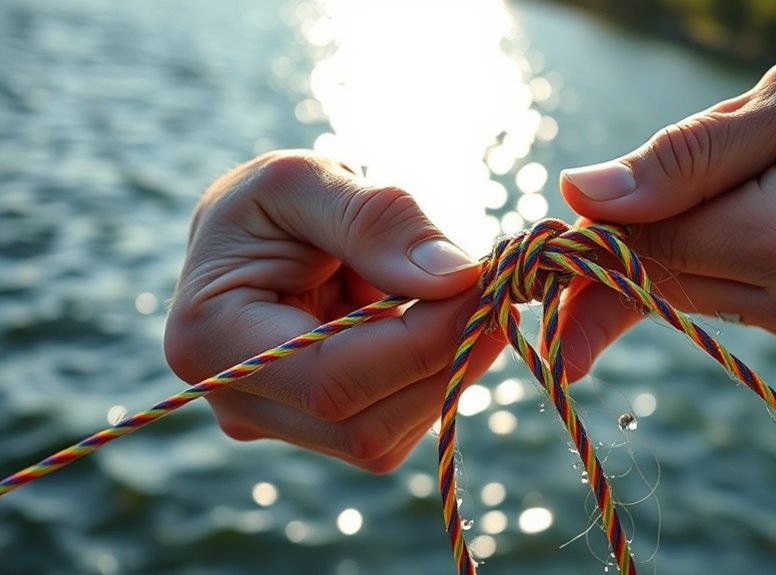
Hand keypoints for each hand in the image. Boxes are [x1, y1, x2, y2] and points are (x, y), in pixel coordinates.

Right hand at [164, 150, 504, 471]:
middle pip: (367, 426)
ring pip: (389, 436)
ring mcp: (279, 424)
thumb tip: (455, 278)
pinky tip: (445, 322)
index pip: (334, 380)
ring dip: (448, 370)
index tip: (485, 284)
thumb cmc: (268, 199)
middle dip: (447, 361)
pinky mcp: (320, 427)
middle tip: (497, 292)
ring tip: (471, 298)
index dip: (424, 341)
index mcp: (213, 341)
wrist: (255, 234)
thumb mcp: (306, 179)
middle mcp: (238, 402)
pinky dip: (435, 376)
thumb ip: (376, 222)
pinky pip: (394, 425)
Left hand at [557, 59, 775, 372]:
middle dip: (606, 274)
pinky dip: (719, 273)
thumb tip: (585, 193)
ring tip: (665, 223)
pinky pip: (740, 309)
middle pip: (663, 291)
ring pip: (696, 301)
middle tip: (550, 273)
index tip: (538, 255)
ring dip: (664, 265)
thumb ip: (686, 153)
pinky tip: (739, 236)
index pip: (650, 254)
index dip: (588, 251)